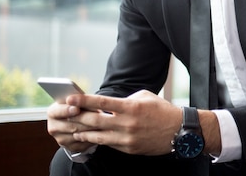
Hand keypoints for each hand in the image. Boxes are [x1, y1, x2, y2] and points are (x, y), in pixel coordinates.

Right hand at [46, 101, 97, 152]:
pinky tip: (100, 132)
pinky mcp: (70, 147)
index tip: (76, 109)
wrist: (78, 120)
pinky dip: (93, 138)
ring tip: (103, 123)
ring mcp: (61, 139)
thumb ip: (80, 101)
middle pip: (71, 125)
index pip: (57, 112)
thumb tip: (89, 101)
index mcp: (53, 112)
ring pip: (79, 135)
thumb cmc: (79, 107)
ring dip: (92, 129)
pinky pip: (84, 143)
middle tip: (99, 116)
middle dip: (87, 120)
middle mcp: (53, 127)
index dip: (67, 110)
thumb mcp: (78, 101)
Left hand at [65, 90, 181, 155]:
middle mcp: (127, 123)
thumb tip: (109, 105)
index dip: (84, 101)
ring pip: (97, 136)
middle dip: (78, 117)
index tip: (70, 98)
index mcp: (131, 107)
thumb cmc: (162, 110)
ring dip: (83, 132)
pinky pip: (108, 144)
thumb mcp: (145, 97)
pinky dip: (97, 140)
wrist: (178, 131)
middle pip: (95, 121)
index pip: (102, 103)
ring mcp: (127, 138)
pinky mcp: (129, 148)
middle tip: (66, 114)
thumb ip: (125, 100)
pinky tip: (89, 137)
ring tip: (73, 128)